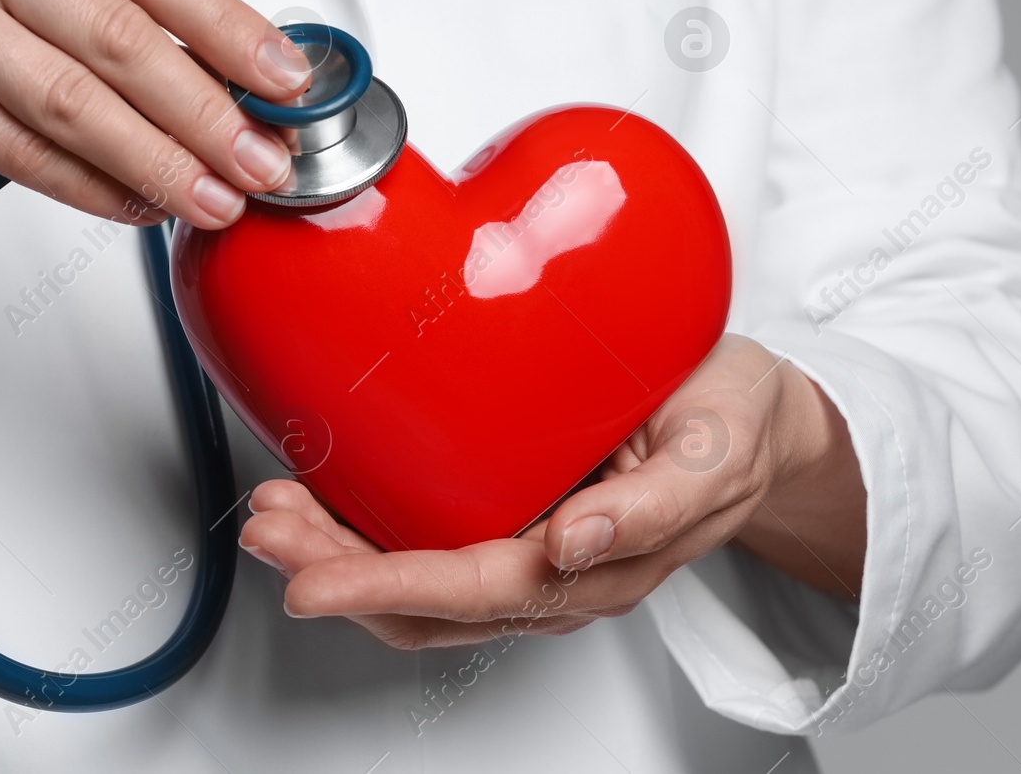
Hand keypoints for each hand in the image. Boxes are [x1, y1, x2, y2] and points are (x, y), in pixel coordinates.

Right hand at [0, 0, 310, 227]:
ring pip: (78, 105)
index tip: (285, 79)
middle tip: (263, 161)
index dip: (232, 27)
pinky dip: (90, 188)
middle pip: (125, 41)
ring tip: (214, 197)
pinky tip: (135, 204)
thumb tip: (217, 59)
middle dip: (212, 114)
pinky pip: (21, 152)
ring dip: (162, 164)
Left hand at [237, 333, 866, 649]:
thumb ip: (649, 509)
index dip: (382, 589)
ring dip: (336, 554)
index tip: (308, 579)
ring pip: (414, 581)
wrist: (753, 419)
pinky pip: (428, 541)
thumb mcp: (712, 456)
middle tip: (267, 529)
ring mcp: (528, 550)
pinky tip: (328, 494)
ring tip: (273, 514)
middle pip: (423, 602)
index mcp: (595, 568)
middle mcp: (551, 573)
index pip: (471, 591)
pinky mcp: (514, 515)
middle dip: (334, 573)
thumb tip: (573, 548)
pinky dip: (365, 527)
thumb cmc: (732, 430)